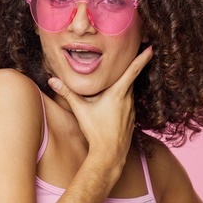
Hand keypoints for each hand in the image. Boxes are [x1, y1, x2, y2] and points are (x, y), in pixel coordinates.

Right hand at [46, 45, 153, 166]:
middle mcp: (128, 100)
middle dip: (130, 70)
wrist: (110, 155)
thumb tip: (52, 80)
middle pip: (129, 80)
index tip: (151, 48)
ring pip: (129, 93)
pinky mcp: (132, 120)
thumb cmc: (96, 131)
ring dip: (123, 88)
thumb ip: (67, 93)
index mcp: (118, 93)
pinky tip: (114, 105)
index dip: (142, 58)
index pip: (133, 70)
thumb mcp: (80, 110)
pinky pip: (128, 105)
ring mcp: (132, 111)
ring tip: (115, 83)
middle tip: (130, 59)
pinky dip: (123, 101)